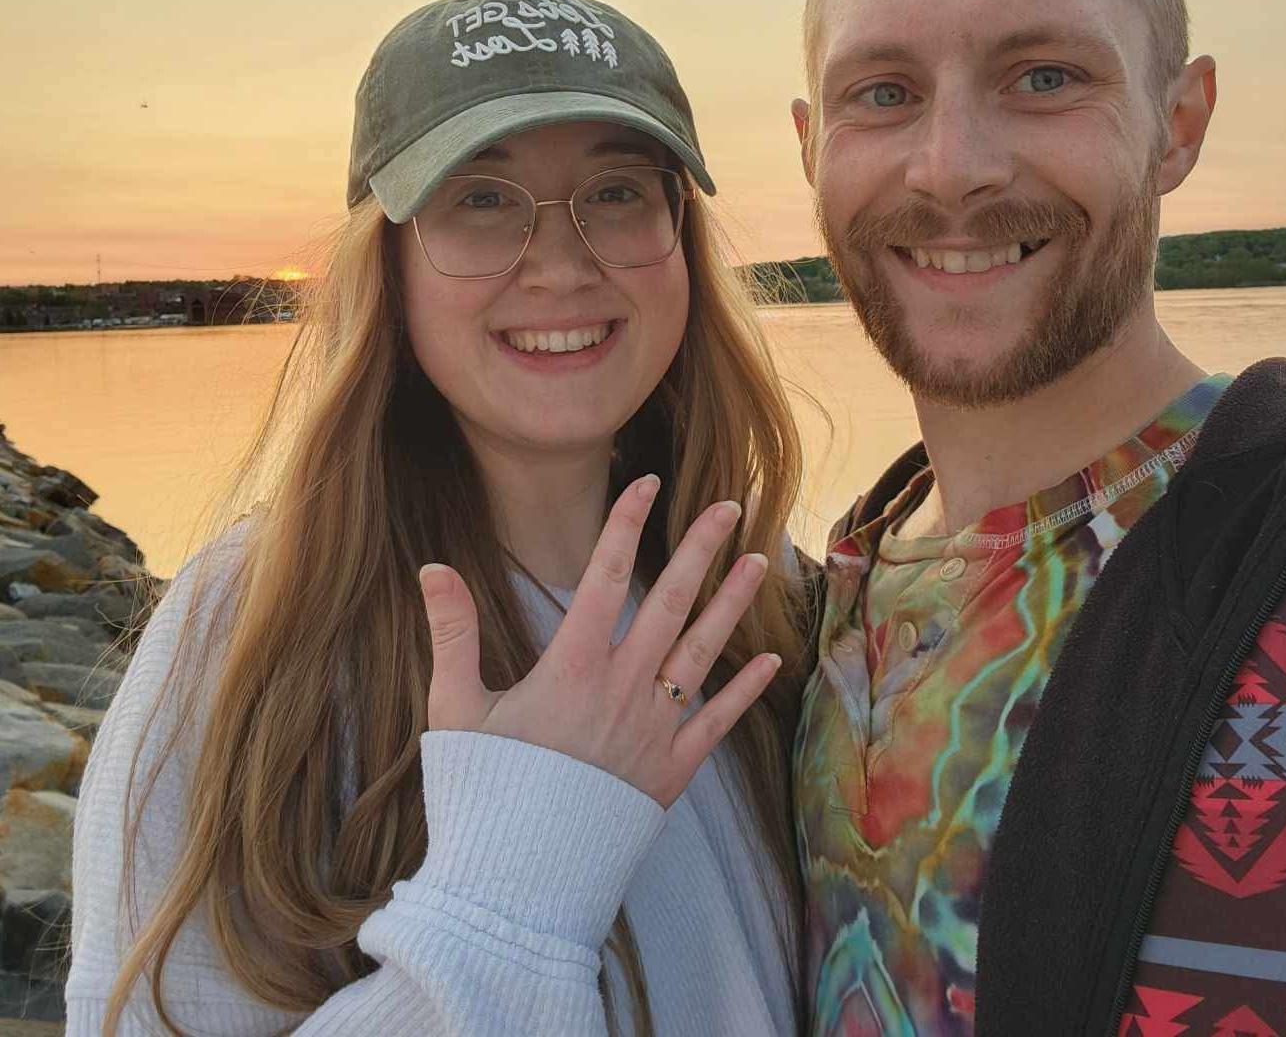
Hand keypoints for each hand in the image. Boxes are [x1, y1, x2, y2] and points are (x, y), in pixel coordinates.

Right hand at [417, 475, 780, 807]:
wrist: (514, 884)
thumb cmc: (481, 794)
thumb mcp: (455, 709)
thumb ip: (453, 633)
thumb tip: (433, 567)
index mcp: (571, 666)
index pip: (603, 575)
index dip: (626, 524)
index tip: (647, 483)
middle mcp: (621, 688)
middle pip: (669, 603)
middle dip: (700, 550)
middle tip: (730, 507)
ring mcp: (652, 729)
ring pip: (702, 653)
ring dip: (732, 605)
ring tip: (759, 562)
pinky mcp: (670, 772)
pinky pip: (716, 723)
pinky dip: (745, 691)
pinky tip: (771, 661)